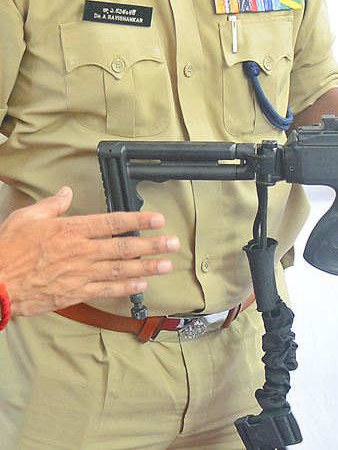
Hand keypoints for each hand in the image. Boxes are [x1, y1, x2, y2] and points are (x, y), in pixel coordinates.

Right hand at [0, 187, 178, 317]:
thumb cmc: (6, 252)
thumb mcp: (25, 218)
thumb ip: (50, 205)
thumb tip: (65, 193)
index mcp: (70, 230)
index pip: (113, 221)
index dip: (138, 219)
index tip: (157, 219)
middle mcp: (80, 251)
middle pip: (124, 246)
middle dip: (152, 244)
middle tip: (173, 243)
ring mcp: (79, 273)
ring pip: (120, 269)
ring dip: (146, 267)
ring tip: (166, 265)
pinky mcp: (73, 293)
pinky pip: (105, 290)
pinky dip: (125, 288)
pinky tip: (141, 285)